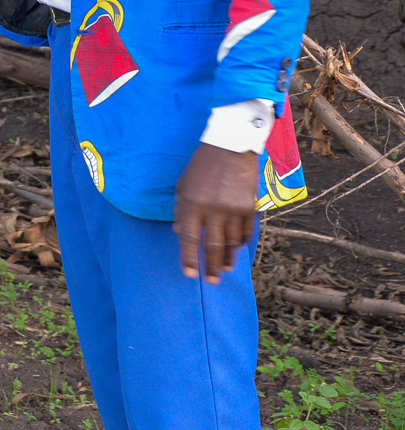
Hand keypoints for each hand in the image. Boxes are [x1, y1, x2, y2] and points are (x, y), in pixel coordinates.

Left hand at [173, 144, 258, 282]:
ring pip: (231, 242)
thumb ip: (181, 211)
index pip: (189, 239)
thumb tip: (182, 235)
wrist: (229, 148)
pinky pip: (245, 232)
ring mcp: (233, 209)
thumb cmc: (200, 167)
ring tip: (225, 270)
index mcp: (191, 204)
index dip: (189, 258)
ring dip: (228, 259)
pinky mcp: (248, 207)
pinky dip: (241, 243)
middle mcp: (212, 209)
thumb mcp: (182, 186)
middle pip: (213, 246)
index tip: (189, 274)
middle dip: (212, 267)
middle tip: (212, 281)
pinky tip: (237, 250)